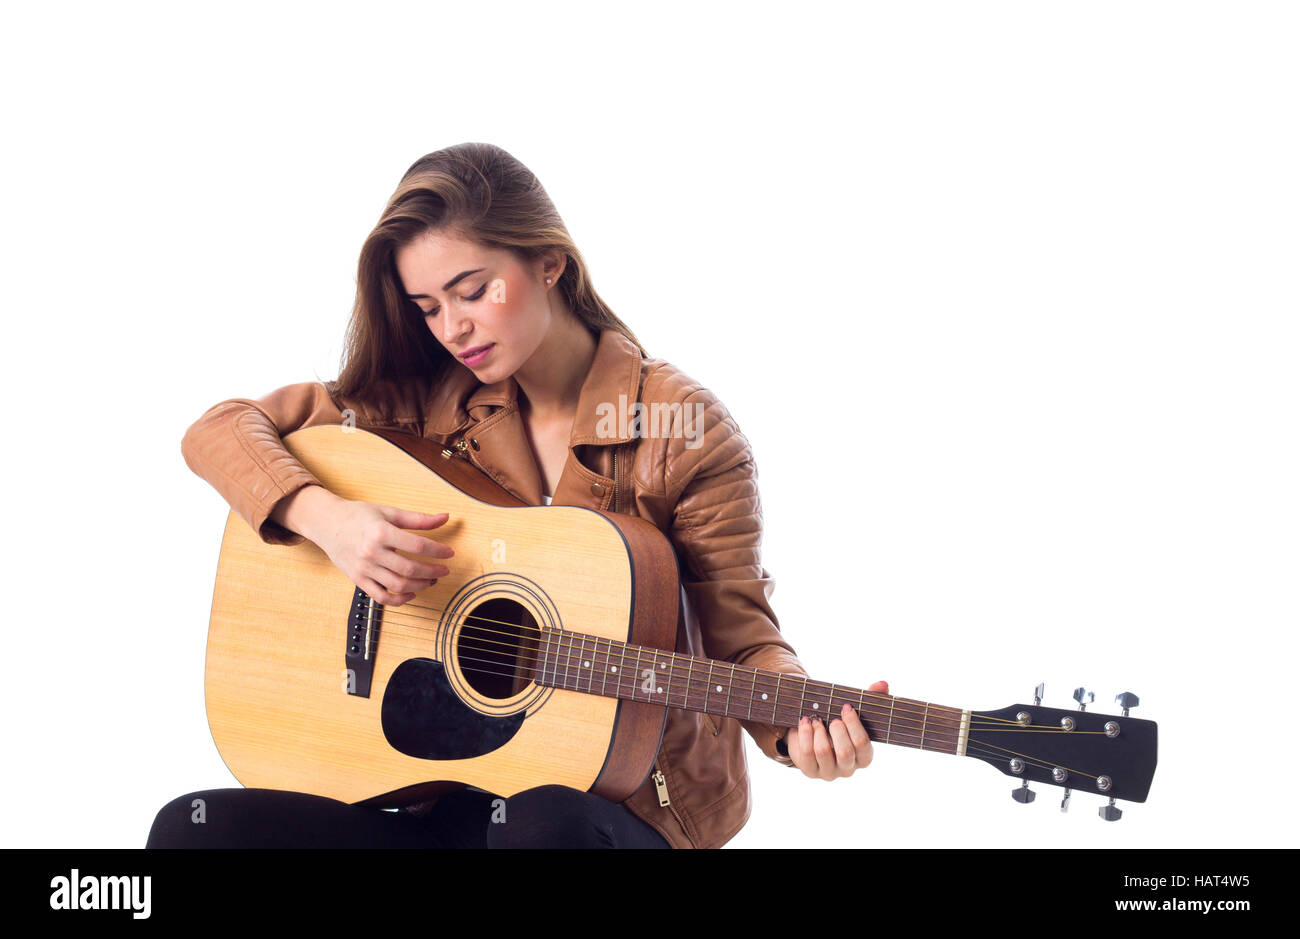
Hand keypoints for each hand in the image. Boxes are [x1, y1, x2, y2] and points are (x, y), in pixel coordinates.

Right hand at [286, 488, 454, 605]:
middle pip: (409, 568)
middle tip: (444, 570)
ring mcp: (364, 568)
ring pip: (398, 585)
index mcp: (381, 532)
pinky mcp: (358, 580)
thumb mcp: (389, 512)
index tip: (449, 553)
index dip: (437, 551)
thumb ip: (418, 518)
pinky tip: (412, 594)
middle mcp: (372, 552)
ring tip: (431, 580)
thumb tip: (445, 517)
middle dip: (432, 571)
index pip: (417, 546)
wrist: (327, 523)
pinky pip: (381, 597)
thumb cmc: (358, 516)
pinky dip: (399, 600)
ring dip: (420, 586)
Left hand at [784, 680, 889, 779]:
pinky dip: (805, 733)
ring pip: (823, 752)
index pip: (863, 744)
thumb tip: (882, 684)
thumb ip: (871, 697)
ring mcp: (828, 772)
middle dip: (837, 730)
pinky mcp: (810, 770)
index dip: (854, 724)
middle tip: (833, 718)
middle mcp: (848, 768)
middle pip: (845, 752)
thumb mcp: (854, 711)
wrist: (811, 732)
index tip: (846, 707)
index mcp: (864, 756)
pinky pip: (806, 753)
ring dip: (819, 730)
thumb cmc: (838, 722)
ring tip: (817, 719)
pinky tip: (806, 722)